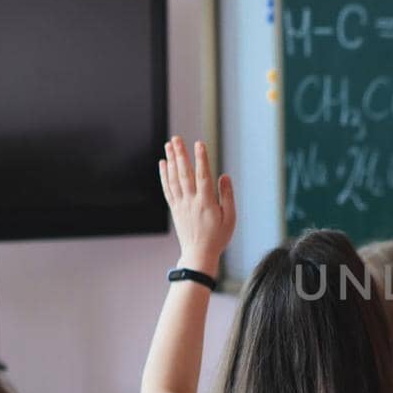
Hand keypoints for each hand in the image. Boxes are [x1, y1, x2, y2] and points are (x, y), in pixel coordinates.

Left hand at [159, 136, 235, 274]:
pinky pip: (168, 189)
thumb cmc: (218, 237)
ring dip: (171, 160)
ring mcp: (181, 204)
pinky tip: (163, 164)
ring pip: (174, 178)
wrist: (199, 254)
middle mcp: (191, 201)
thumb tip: (224, 176)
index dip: (201, 159)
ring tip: (169, 145)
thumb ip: (227, 196)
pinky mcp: (175, 208)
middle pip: (184, 173)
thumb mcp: (230, 218)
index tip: (199, 144)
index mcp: (206, 203)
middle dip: (180, 154)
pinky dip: (164, 175)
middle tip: (176, 138)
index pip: (203, 176)